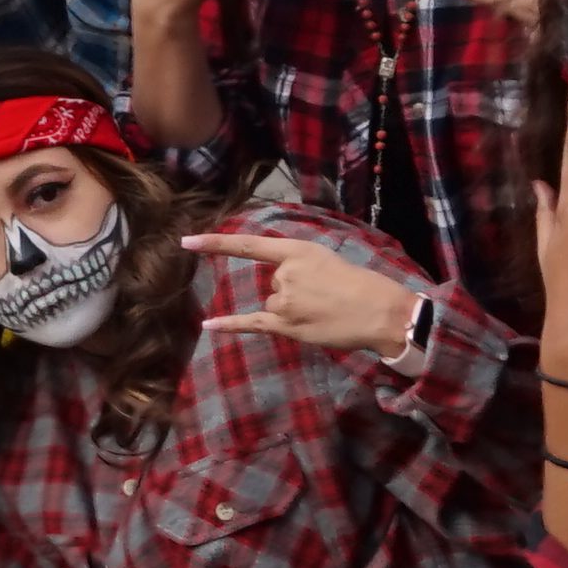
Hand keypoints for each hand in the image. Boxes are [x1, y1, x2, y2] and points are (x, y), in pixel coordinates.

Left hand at [180, 230, 423, 358]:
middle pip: (275, 284)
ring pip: (275, 305)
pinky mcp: (286, 326)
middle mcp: (284, 274)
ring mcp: (284, 301)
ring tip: (326, 312)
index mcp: (296, 252)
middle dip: (295, 291)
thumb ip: (300, 266)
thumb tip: (282, 282)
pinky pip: (252, 323)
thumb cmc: (360, 284)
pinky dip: (230, 324)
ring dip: (295, 311)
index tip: (187, 241)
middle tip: (327, 297)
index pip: (249, 245)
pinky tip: (208, 325)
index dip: (216, 244)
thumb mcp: (327, 260)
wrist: (381, 311)